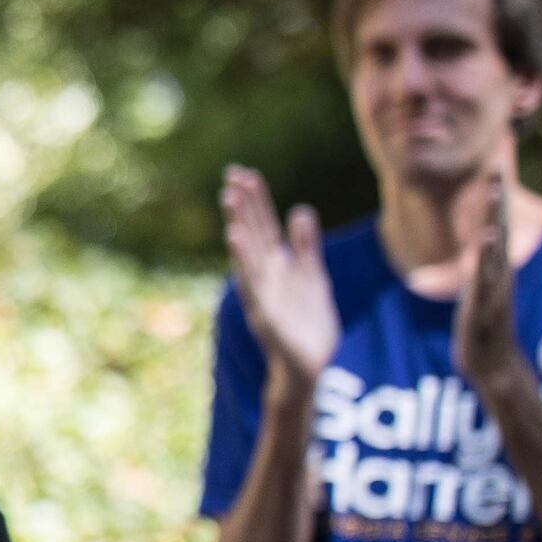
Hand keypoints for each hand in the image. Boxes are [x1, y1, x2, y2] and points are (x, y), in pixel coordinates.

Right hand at [220, 166, 339, 388]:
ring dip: (239, 228)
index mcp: (277, 267)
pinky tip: (237, 242)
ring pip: (249, 257)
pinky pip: (254, 288)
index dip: (255, 201)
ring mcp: (263, 297)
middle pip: (254, 235)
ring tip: (230, 200)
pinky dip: (245, 265)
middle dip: (244, 206)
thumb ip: (305, 246)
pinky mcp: (267, 318)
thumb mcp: (312, 278)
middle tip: (232, 175)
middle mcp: (265, 278)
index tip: (245, 173)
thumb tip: (300, 209)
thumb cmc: (308, 324)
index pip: (264, 226)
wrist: (310, 368)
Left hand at [453, 173, 530, 401]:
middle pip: (500, 227)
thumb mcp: (476, 288)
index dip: (493, 196)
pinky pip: (487, 275)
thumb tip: (475, 243)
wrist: (491, 362)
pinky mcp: (485, 304)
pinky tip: (488, 238)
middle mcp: (499, 272)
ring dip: (496, 218)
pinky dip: (488, 256)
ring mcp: (495, 288)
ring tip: (494, 191)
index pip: (495, 224)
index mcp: (494, 267)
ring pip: (496, 247)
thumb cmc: (482, 325)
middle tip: (496, 164)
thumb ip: (476, 264)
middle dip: (497, 197)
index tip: (492, 163)